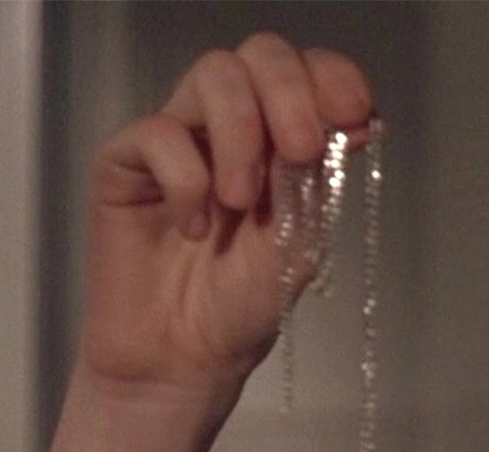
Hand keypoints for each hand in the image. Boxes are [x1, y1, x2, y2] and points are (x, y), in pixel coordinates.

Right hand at [84, 32, 373, 401]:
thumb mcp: (300, 239)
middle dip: (289, 92)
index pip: (310, 72)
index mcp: (284, 139)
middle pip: (261, 55)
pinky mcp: (127, 161)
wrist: (187, 359)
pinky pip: (157, 131)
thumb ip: (320, 177)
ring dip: (240, 132)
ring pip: (213, 74)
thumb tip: (361, 122)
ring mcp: (181, 138)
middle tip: (299, 150)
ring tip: (241, 200)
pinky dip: (184, 179)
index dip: (333, 78)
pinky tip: (192, 228)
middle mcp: (233, 127)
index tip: (354, 114)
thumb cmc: (244, 304)